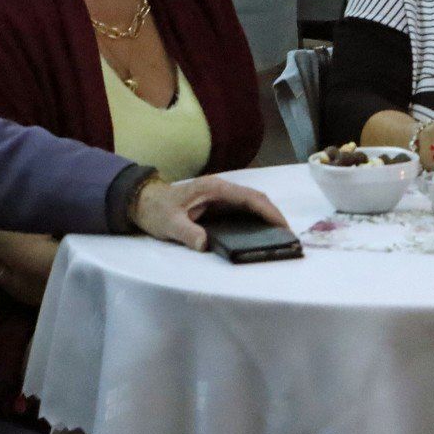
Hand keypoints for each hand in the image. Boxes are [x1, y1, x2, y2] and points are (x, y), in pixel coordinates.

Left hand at [131, 174, 288, 249]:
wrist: (144, 201)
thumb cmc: (157, 210)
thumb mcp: (168, 224)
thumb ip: (187, 233)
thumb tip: (205, 244)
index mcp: (214, 188)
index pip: (249, 197)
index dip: (268, 211)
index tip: (282, 225)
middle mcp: (222, 189)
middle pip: (256, 199)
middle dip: (274, 215)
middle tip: (288, 235)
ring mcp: (221, 196)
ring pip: (252, 203)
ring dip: (267, 217)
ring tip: (281, 236)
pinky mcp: (219, 204)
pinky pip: (243, 210)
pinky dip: (257, 219)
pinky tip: (261, 234)